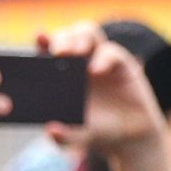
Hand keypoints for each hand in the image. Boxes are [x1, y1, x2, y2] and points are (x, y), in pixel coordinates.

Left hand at [38, 24, 163, 161]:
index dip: (43, 42)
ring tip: (76, 53)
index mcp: (61, 73)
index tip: (40, 40)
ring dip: (80, 38)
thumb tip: (51, 130)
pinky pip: (112, 52)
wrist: (130, 138)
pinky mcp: (121, 64)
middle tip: (59, 53)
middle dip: (62, 39)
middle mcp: (79, 61)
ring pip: (88, 33)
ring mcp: (100, 59)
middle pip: (67, 36)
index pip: (48, 49)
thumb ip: (64, 136)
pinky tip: (97, 70)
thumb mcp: (79, 137)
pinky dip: (103, 58)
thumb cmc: (98, 131)